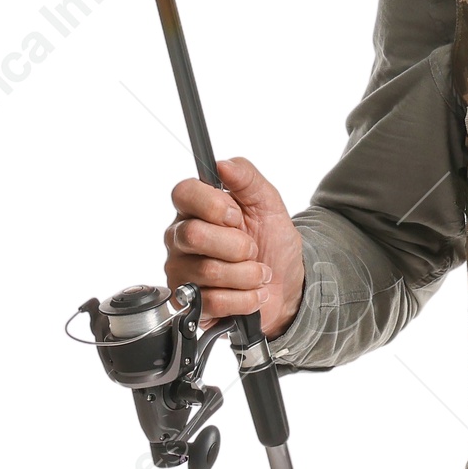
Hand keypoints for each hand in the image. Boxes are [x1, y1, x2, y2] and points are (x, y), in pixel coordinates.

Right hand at [164, 154, 305, 335]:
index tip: (237, 217)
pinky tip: (251, 294)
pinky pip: (213, 302)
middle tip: (252, 249)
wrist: (287, 285)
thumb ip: (247, 178)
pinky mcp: (189, 304)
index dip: (214, 205)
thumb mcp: (268, 203)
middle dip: (238, 245)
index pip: (183, 193)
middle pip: (193, 235)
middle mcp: (181, 238)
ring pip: (208, 271)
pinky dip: (245, 299)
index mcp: (195, 208)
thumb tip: (223, 164)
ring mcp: (181, 271)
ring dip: (247, 274)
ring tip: (257, 273)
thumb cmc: (272, 242)